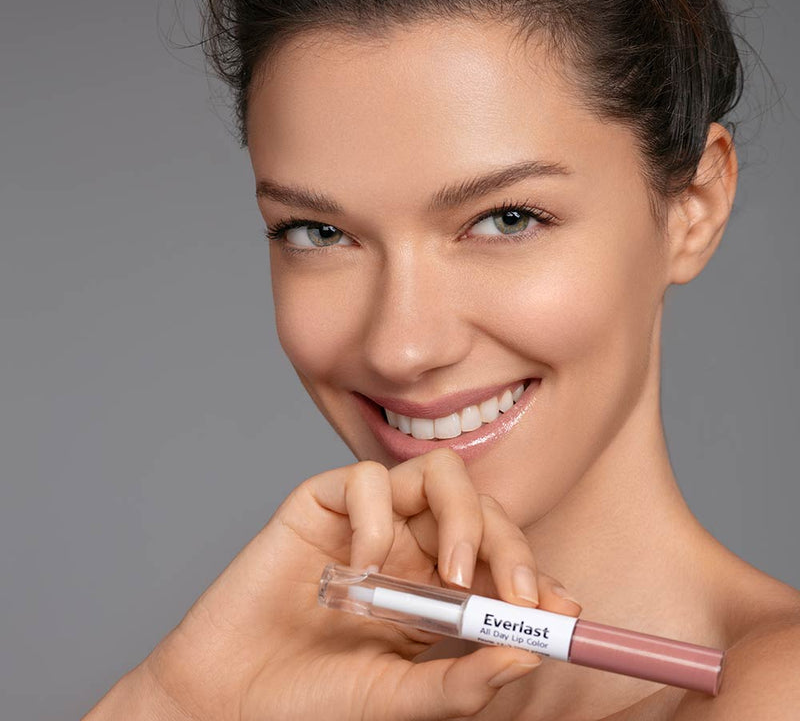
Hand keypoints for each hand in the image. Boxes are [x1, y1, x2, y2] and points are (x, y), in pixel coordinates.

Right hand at [85, 448, 581, 720]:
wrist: (226, 697)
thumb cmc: (311, 701)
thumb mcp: (401, 699)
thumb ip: (462, 681)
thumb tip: (530, 654)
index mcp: (436, 593)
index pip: (501, 561)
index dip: (535, 576)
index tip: (559, 610)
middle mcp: (409, 549)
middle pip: (481, 510)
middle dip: (508, 545)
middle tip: (513, 594)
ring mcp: (370, 523)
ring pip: (437, 475)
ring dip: (461, 516)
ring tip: (452, 577)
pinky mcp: (323, 503)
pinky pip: (369, 479)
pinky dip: (378, 518)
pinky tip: (362, 568)